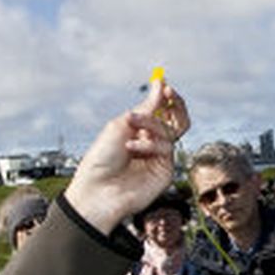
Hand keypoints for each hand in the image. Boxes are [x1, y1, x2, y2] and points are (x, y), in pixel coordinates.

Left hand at [62, 78, 189, 234]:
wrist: (96, 190)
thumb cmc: (101, 159)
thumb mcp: (122, 125)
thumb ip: (147, 108)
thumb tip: (160, 85)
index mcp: (139, 131)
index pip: (162, 111)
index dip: (167, 99)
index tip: (165, 86)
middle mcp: (152, 143)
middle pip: (178, 121)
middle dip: (175, 106)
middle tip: (168, 95)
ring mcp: (160, 158)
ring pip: (171, 131)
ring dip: (151, 123)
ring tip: (131, 126)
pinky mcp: (165, 172)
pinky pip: (167, 149)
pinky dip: (149, 144)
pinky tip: (132, 147)